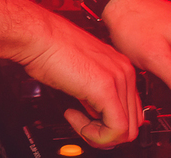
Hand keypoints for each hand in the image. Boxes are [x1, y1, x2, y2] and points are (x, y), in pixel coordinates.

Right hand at [12, 14, 141, 148]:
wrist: (37, 35)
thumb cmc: (50, 49)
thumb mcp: (81, 76)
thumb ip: (95, 94)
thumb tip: (97, 114)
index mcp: (120, 67)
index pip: (131, 111)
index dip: (109, 124)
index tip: (87, 120)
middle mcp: (124, 71)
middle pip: (133, 124)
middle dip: (106, 133)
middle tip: (82, 125)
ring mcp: (118, 78)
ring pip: (126, 131)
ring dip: (99, 135)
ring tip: (77, 119)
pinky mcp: (105, 88)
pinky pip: (115, 129)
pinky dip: (95, 134)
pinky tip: (73, 115)